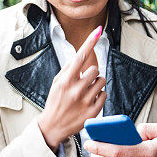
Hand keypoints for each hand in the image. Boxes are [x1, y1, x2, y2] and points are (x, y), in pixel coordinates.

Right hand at [38, 26, 106, 149]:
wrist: (53, 126)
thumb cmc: (55, 101)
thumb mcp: (57, 83)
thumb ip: (68, 69)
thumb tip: (81, 55)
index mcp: (66, 81)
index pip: (80, 57)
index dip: (90, 42)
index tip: (98, 31)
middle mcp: (76, 90)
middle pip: (95, 70)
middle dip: (91, 74)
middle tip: (83, 81)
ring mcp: (85, 101)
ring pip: (101, 81)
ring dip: (96, 84)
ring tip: (87, 91)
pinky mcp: (93, 112)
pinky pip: (104, 94)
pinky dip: (99, 95)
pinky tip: (90, 100)